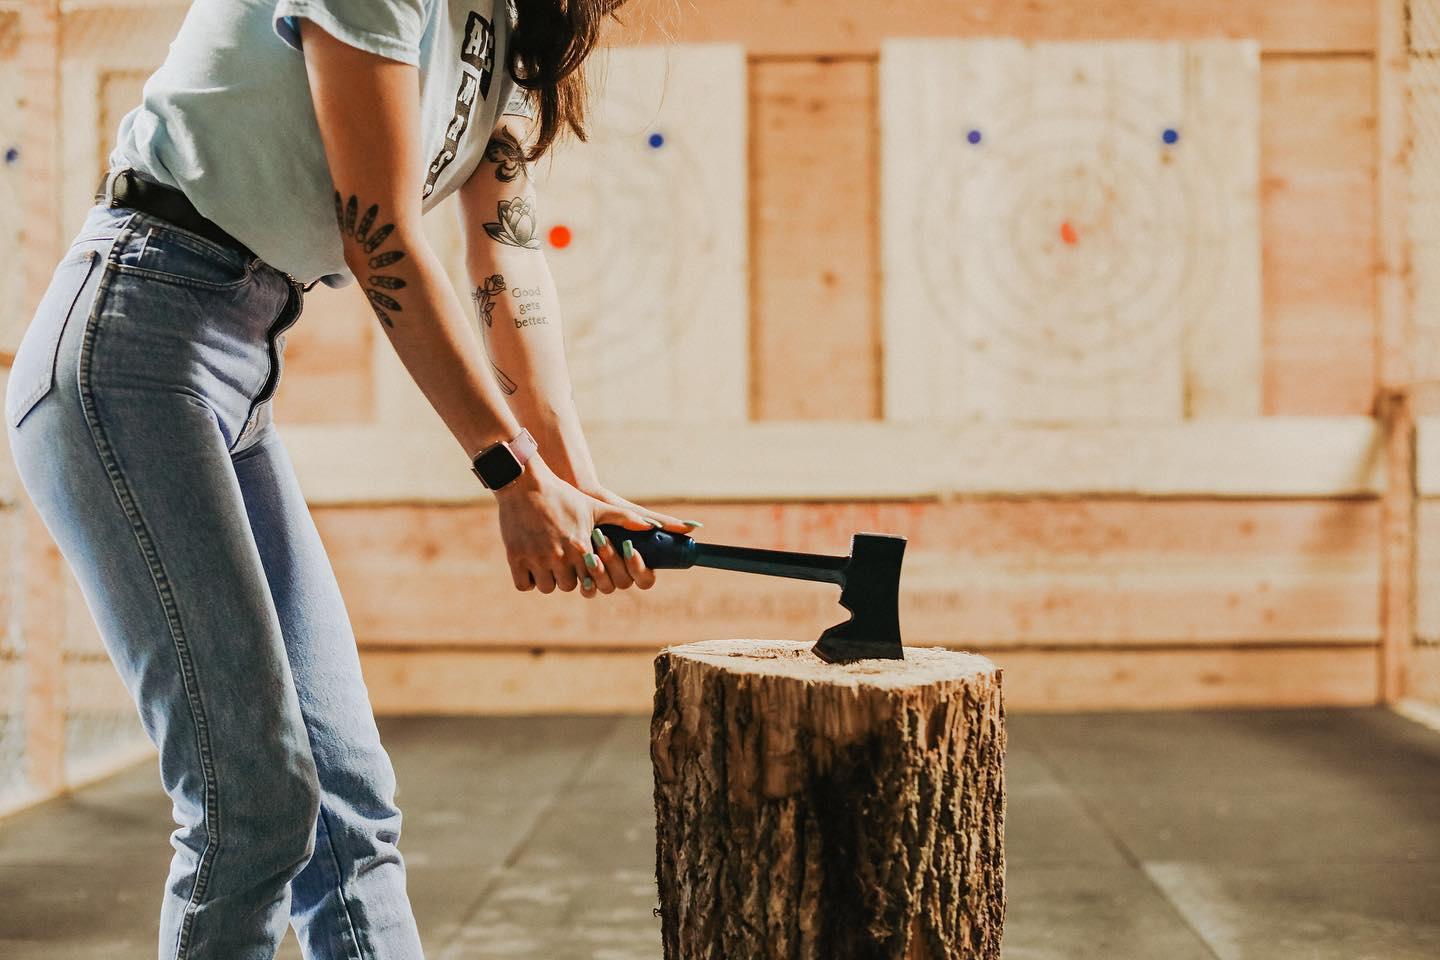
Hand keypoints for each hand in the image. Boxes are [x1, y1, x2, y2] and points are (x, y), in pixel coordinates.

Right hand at [494, 457, 653, 594]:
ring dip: (548, 579)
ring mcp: (536, 558)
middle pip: (568, 586)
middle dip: (569, 577)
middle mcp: (559, 556)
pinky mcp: (515, 558)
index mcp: (581, 547)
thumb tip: (651, 527)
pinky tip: (531, 566)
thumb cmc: (564, 496)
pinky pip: (524, 585)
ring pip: (547, 588)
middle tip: (565, 564)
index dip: (589, 575)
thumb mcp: (596, 507)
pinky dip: (528, 579)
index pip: (592, 580)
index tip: (584, 565)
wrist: (525, 484)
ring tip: (549, 563)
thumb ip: (624, 520)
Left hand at [571, 483, 704, 599]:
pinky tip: (581, 562)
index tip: (631, 549)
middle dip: (614, 562)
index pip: (646, 579)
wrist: (581, 501)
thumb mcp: (636, 514)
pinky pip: (588, 590)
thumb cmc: (612, 508)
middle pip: (625, 582)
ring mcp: (602, 577)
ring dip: (599, 570)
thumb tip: (694, 527)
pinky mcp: (583, 576)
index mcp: (637, 562)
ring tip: (589, 547)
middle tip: (604, 541)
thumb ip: (663, 523)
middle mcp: (621, 573)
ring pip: (606, 587)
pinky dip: (585, 580)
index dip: (639, 569)